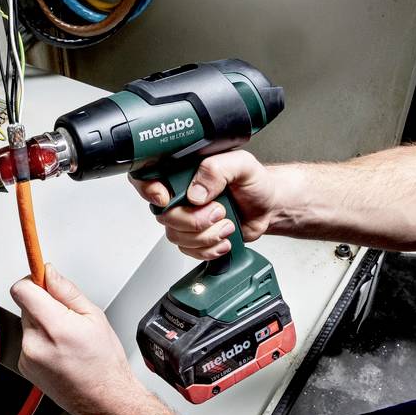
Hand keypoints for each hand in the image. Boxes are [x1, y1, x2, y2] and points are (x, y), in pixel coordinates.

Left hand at [10, 264, 148, 414]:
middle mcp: (35, 343)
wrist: (104, 400)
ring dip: (42, 323)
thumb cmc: (104, 363)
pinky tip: (59, 352)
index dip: (32, 281)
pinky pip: (27, 341)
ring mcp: (27, 357)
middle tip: (66, 317)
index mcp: (55, 327)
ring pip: (27, 323)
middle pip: (26, 305)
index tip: (41, 280)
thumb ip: (67, 291)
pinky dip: (40, 341)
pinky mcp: (24, 366)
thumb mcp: (94, 316)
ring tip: (65, 338)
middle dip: (43, 304)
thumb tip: (49, 273)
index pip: (22, 290)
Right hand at [131, 150, 277, 260]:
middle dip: (193, 220)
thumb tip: (195, 192)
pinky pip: (188, 250)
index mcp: (184, 171)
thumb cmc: (254, 183)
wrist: (268, 207)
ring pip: (175, 236)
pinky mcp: (194, 236)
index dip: (149, 190)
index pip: (147, 177)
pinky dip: (208, 249)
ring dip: (205, 236)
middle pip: (164, 215)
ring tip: (226, 224)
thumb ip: (216, 170)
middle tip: (218, 211)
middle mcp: (180, 194)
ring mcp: (185, 216)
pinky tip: (222, 238)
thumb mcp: (241, 165)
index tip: (165, 198)